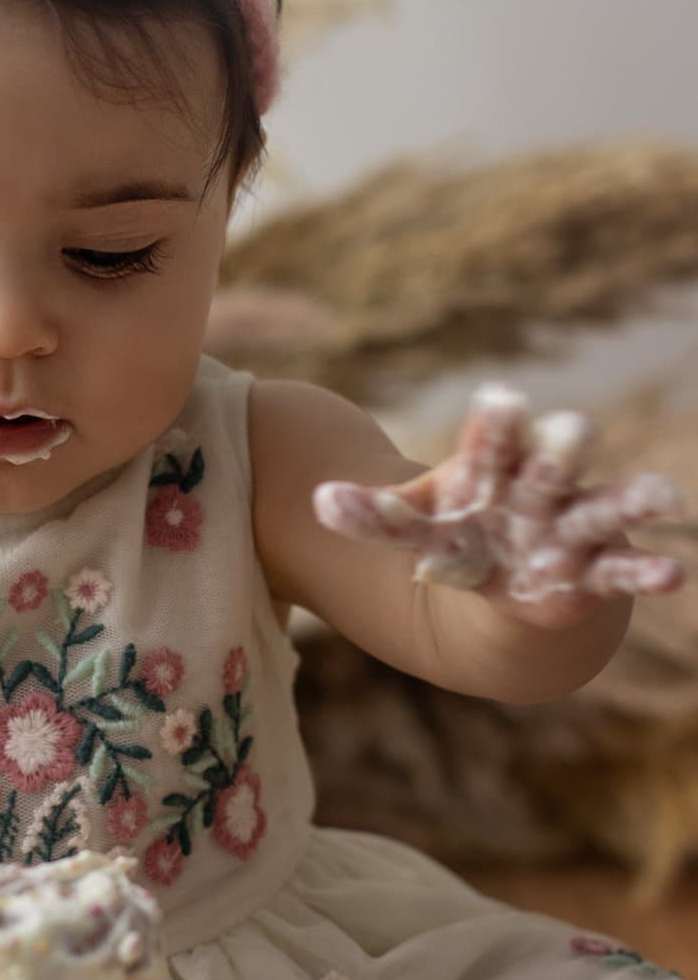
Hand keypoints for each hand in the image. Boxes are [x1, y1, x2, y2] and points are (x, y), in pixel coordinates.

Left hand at [312, 382, 686, 614]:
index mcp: (492, 472)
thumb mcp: (415, 527)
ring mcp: (569, 530)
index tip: (502, 397)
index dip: (494, 427)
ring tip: (662, 495)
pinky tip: (673, 574)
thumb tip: (317, 500)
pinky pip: (622, 573)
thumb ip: (373, 517)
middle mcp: (537, 493)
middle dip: (557, 454)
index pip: (490, 446)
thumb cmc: (461, 535)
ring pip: (601, 512)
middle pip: (547, 471)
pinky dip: (645, 572)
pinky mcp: (593, 573)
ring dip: (629, 503)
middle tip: (574, 428)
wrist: (507, 581)